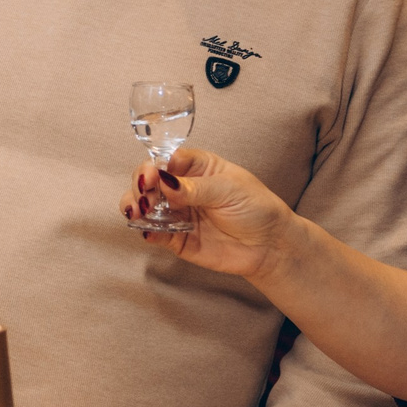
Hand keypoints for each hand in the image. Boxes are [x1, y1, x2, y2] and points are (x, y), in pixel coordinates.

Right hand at [120, 147, 297, 279]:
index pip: (165, 159)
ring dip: (134, 206)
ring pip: (143, 206)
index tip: (152, 175)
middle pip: (148, 180)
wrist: (272, 247)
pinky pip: (153, 233)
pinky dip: (145, 230)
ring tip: (138, 212)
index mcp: (196, 168)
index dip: (154, 165)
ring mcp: (177, 213)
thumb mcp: (229, 189)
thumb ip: (195, 187)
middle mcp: (181, 188)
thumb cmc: (257, 209)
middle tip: (144, 195)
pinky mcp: (176, 238)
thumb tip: (164, 182)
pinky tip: (148, 231)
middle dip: (139, 185)